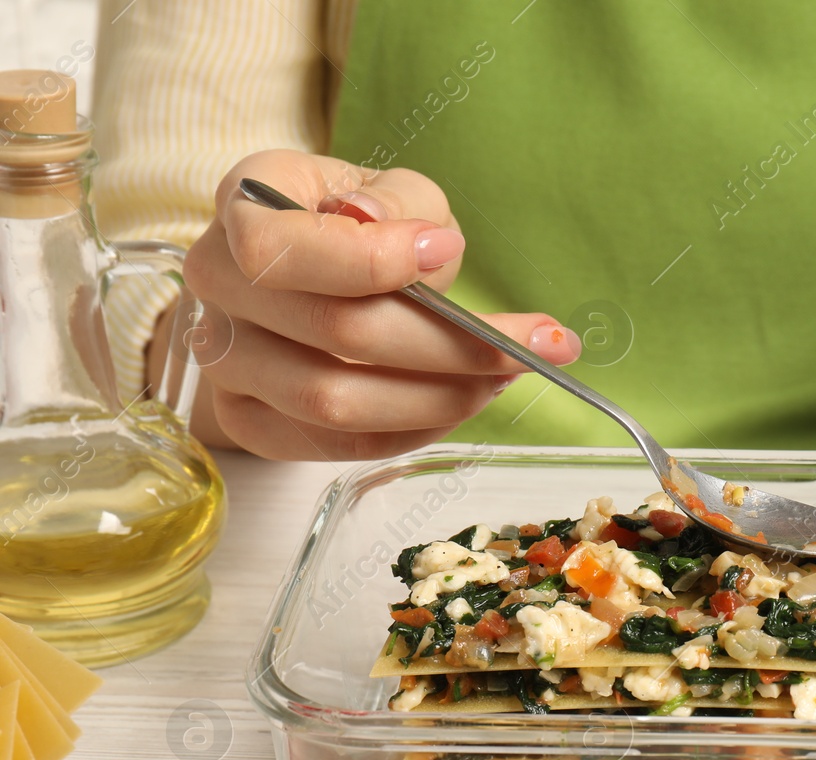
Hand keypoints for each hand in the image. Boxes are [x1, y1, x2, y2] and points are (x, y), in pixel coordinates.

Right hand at [166, 149, 577, 459]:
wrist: (311, 272)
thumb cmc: (360, 224)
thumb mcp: (392, 190)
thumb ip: (401, 203)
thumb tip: (407, 237)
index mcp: (243, 205)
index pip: (277, 249)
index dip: (368, 261)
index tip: (447, 253)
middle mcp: (216, 283)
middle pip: (334, 332)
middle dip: (450, 344)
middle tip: (531, 343)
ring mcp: (225, 360)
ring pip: (336, 402)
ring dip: (442, 396)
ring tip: (505, 375)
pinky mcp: (249, 421)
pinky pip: (337, 445)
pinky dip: (414, 430)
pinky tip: (464, 402)